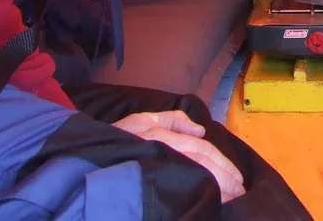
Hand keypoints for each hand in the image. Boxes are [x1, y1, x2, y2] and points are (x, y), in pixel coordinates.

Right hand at [113, 111, 245, 201]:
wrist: (83, 158)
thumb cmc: (116, 138)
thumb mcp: (142, 120)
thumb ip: (172, 120)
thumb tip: (200, 130)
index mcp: (162, 136)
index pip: (202, 150)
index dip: (223, 165)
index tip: (238, 181)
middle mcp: (160, 150)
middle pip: (201, 165)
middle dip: (224, 181)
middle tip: (239, 195)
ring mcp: (153, 166)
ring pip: (191, 177)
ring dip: (213, 190)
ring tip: (228, 201)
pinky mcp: (144, 183)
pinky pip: (173, 191)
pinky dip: (191, 196)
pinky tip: (202, 202)